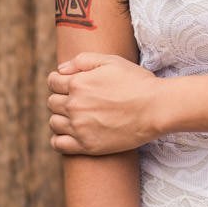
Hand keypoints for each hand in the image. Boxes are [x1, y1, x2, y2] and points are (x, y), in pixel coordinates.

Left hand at [47, 53, 163, 154]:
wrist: (155, 108)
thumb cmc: (136, 82)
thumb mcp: (111, 61)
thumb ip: (83, 60)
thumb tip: (61, 68)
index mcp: (78, 83)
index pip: (53, 82)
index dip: (59, 80)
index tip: (68, 84)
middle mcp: (74, 106)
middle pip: (52, 102)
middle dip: (60, 98)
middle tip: (76, 99)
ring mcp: (79, 127)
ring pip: (54, 123)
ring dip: (61, 117)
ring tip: (75, 116)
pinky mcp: (87, 146)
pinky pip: (58, 144)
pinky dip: (59, 139)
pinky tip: (70, 133)